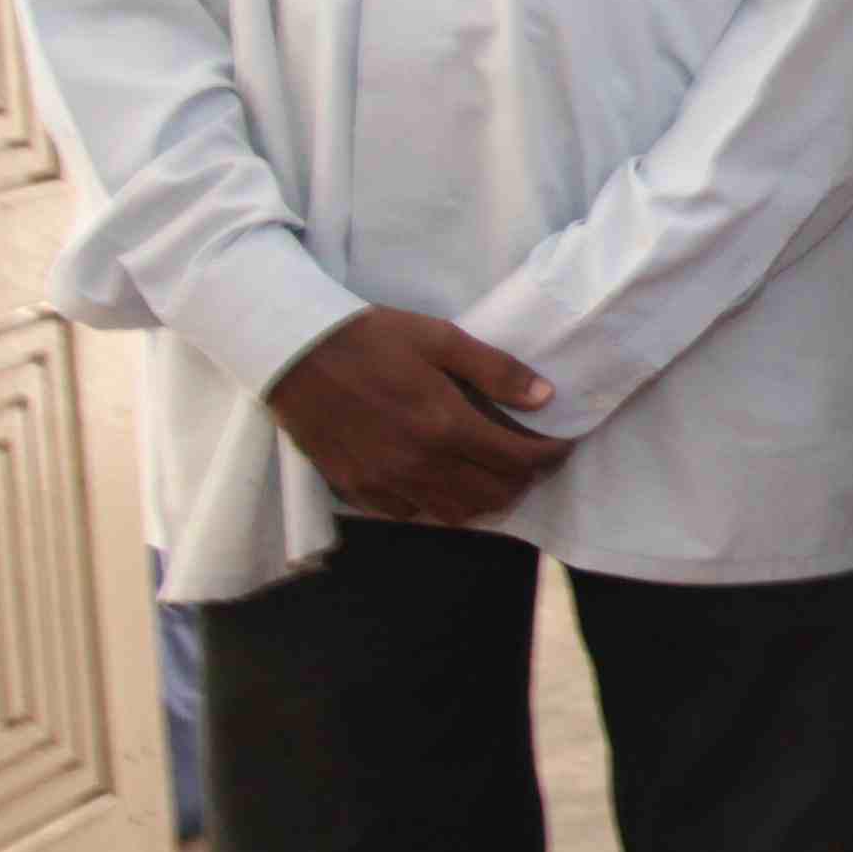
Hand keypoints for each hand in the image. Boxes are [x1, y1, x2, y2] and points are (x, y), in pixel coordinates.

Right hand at [272, 309, 563, 526]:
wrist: (293, 351)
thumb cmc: (370, 338)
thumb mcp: (440, 338)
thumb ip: (496, 370)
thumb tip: (545, 396)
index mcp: (445, 424)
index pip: (518, 460)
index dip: (549, 456)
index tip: (559, 446)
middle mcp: (419, 463)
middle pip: (492, 495)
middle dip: (523, 481)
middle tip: (529, 461)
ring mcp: (385, 481)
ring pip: (454, 514)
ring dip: (483, 500)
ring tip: (492, 476)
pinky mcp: (356, 488)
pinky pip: (409, 513)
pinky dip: (434, 505)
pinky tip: (440, 481)